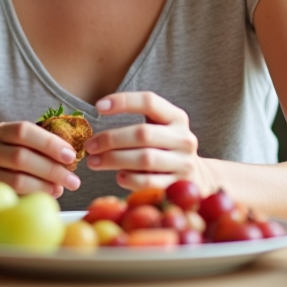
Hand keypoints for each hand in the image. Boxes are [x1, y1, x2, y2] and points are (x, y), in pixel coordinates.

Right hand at [0, 121, 81, 197]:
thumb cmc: (13, 163)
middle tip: (73, 180)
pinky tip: (47, 195)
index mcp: (2, 131)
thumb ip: (43, 149)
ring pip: (17, 178)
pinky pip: (12, 195)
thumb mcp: (25, 148)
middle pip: (21, 156)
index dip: (49, 143)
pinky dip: (33, 195)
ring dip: (45, 185)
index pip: (25, 130)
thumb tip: (71, 157)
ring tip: (61, 189)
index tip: (71, 156)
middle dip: (52, 169)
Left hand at [83, 92, 211, 191]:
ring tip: (94, 162)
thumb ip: (137, 123)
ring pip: (144, 159)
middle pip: (143, 134)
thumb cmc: (166, 150)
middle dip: (111, 139)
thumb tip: (93, 128)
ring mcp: (183, 163)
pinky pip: (148, 182)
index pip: (149, 101)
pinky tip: (119, 176)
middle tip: (89, 145)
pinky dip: (130, 179)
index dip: (123, 102)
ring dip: (114, 159)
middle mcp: (184, 138)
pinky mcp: (178, 185)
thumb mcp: (161, 130)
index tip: (98, 106)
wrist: (197, 178)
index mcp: (177, 118)